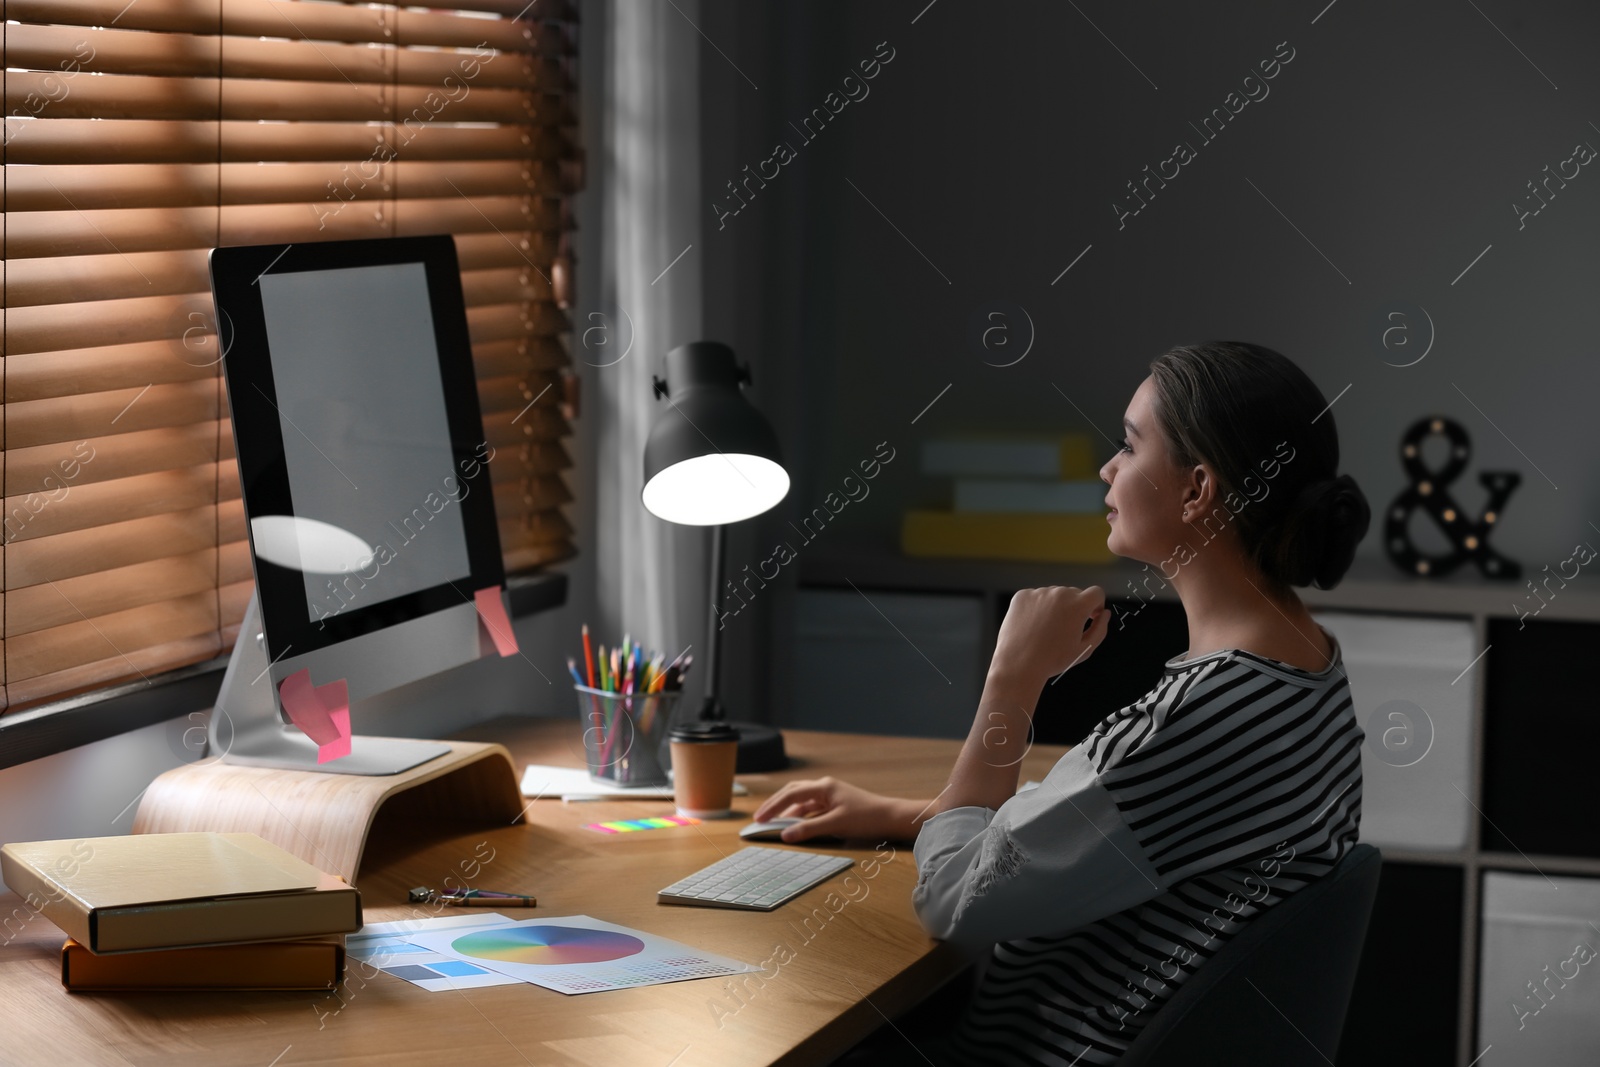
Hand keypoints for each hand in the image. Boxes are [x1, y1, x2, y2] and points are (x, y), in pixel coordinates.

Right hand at [751, 776, 920, 842]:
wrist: (890, 817)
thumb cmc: (866, 818)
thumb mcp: (835, 824)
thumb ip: (809, 829)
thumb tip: (785, 835)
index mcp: (824, 787)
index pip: (791, 794)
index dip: (774, 807)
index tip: (760, 819)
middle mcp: (824, 788)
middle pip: (793, 792)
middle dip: (775, 804)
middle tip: (760, 818)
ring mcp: (829, 795)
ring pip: (801, 800)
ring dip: (787, 810)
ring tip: (772, 821)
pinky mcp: (834, 804)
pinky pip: (810, 808)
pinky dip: (799, 815)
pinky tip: (794, 824)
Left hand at [990, 585, 1109, 685]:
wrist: (1019, 663)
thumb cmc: (1052, 659)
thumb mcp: (1085, 649)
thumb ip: (1100, 629)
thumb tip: (1104, 614)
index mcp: (1078, 605)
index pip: (1096, 592)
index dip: (1096, 604)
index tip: (1091, 614)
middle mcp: (1059, 594)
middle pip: (1074, 593)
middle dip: (1074, 608)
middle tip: (1065, 629)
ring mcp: (1039, 593)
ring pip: (1054, 595)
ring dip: (1054, 607)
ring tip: (1046, 630)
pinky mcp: (1022, 595)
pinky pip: (1035, 597)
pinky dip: (1036, 608)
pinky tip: (1033, 625)